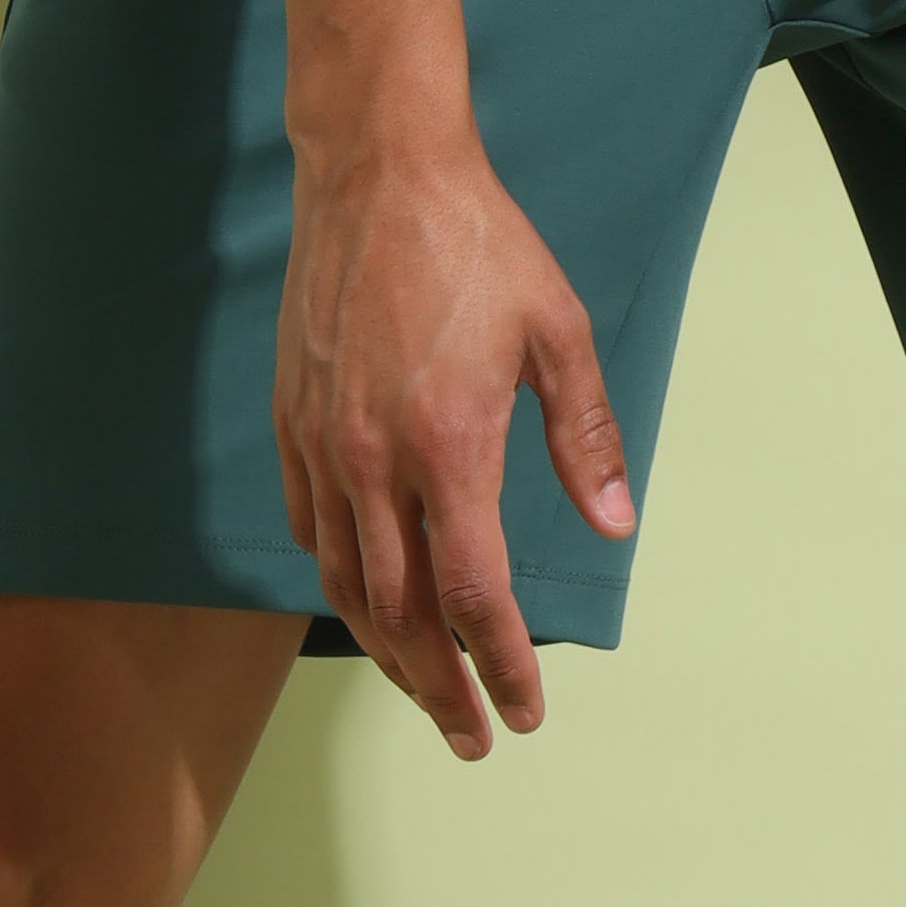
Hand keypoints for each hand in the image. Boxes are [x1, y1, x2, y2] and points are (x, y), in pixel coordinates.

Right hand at [272, 121, 633, 757]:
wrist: (377, 170)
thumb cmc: (477, 243)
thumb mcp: (559, 330)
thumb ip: (585, 435)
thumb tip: (613, 523)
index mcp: (450, 444)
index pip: (475, 594)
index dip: (502, 666)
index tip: (524, 712)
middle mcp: (375, 458)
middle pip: (402, 612)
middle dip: (440, 687)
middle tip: (474, 736)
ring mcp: (323, 442)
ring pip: (344, 581)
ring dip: (384, 649)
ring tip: (422, 691)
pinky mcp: (292, 419)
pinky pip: (308, 526)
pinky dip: (336, 578)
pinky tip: (361, 597)